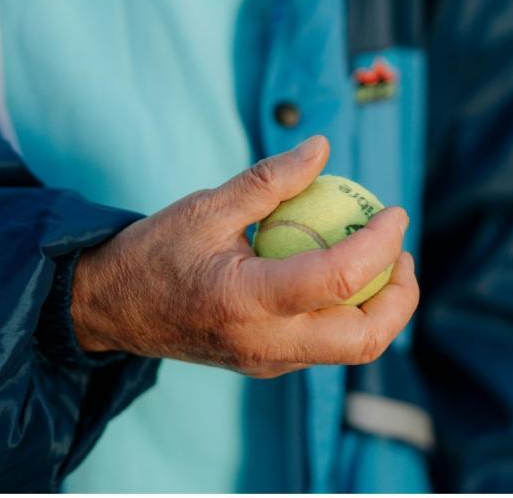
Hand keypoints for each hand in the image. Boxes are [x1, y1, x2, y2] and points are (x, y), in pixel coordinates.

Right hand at [70, 136, 418, 377]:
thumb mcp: (206, 207)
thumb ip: (269, 180)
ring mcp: (266, 362)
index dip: (381, 242)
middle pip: (365, 339)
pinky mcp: (264, 364)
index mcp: (247, 300)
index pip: (341, 278)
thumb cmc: (153, 253)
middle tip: (399, 250)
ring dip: (379, 307)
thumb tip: (322, 148)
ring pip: (350, 349)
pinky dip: (346, 312)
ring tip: (376, 260)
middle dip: (400, 295)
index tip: (393, 211)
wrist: (112, 308)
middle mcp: (264, 343)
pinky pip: (323, 346)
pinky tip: (335, 275)